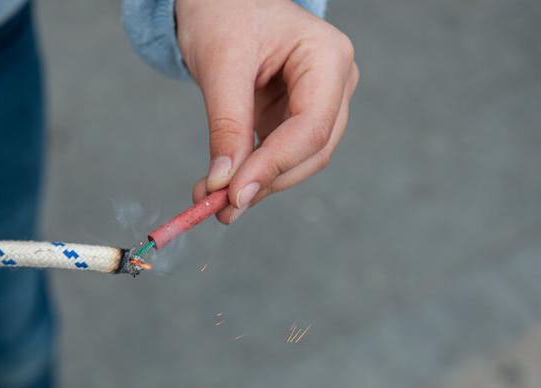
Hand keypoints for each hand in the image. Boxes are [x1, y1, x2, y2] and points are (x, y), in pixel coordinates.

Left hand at [176, 0, 358, 222]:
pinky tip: (221, 186)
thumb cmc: (224, 12)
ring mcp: (319, 102)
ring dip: (257, 185)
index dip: (273, 168)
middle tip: (220, 209)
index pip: (311, 128)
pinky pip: (281, 155)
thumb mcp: (220, 65)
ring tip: (212, 201)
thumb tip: (223, 184)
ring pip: (298, 161)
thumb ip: (226, 125)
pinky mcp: (296, 117)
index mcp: (327, 58)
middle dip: (265, 183)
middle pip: (311, 152)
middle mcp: (334, 83)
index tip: (234, 196)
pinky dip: (252, 174)